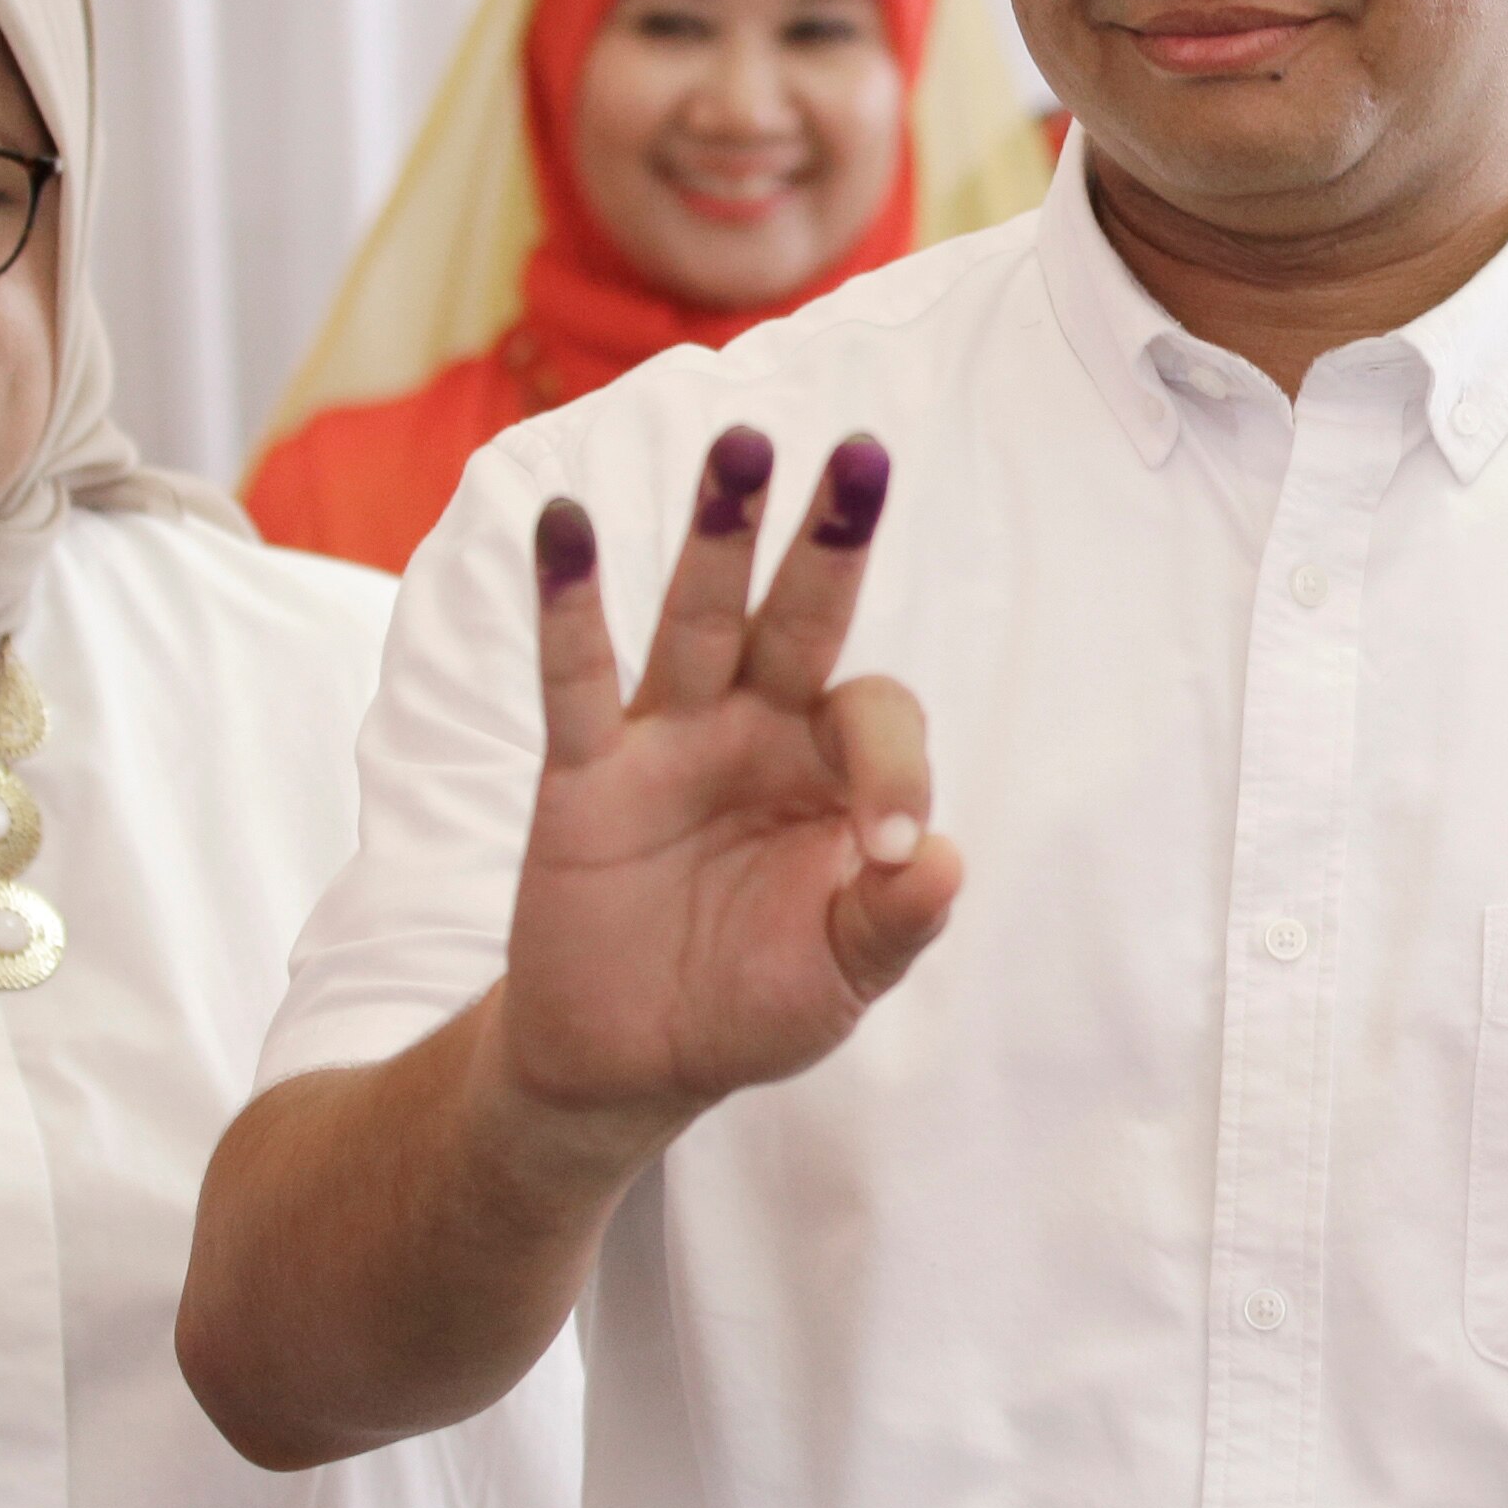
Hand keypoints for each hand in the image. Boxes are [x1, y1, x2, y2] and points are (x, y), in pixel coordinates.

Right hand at [484, 431, 965, 1134]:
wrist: (631, 1062)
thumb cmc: (756, 1000)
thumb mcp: (842, 976)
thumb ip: (895, 922)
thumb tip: (943, 861)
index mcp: (832, 768)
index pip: (875, 716)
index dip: (894, 769)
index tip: (887, 850)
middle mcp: (757, 729)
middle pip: (802, 614)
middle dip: (833, 537)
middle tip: (865, 452)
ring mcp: (670, 739)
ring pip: (700, 619)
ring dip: (719, 534)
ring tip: (740, 446)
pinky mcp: (586, 774)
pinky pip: (577, 679)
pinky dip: (568, 606)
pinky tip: (565, 528)